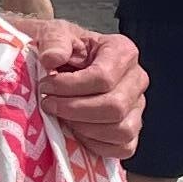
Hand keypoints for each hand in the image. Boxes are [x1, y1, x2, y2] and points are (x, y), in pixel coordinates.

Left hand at [33, 21, 147, 166]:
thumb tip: (52, 59)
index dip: (69, 87)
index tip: (45, 87)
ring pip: (121, 130)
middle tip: (49, 104)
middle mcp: (137, 79)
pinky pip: (123, 147)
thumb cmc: (61, 50)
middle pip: (114, 107)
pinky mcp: (132, 130)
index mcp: (123, 52)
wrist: (62, 65)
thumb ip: (53, 41)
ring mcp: (137, 107)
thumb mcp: (53, 34)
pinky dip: (97, 144)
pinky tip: (76, 131)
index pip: (103, 78)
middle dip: (75, 110)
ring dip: (84, 129)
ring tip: (63, 118)